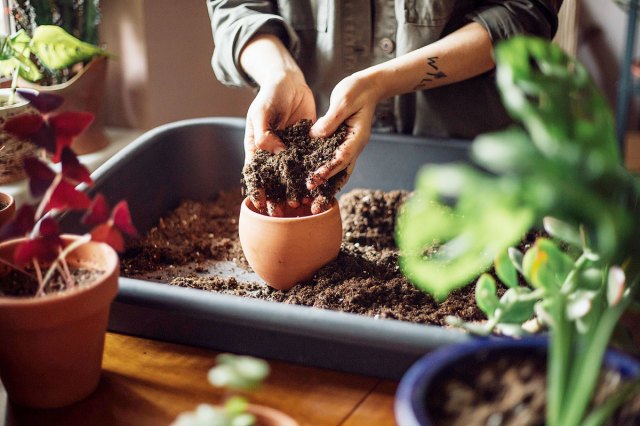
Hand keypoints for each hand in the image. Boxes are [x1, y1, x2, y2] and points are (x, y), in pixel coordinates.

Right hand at [243, 71, 315, 215]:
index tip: (261, 205)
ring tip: (302, 205)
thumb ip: (264, 132)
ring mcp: (289, 149)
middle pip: (273, 179)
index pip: (255, 173)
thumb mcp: (262, 111)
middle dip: (277, 197)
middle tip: (283, 212)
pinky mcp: (306, 144)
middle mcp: (273, 151)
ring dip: (295, 190)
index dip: (257, 190)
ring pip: (292, 175)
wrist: (290, 81)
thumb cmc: (270, 93)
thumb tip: (274, 152)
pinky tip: (318, 187)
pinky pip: (309, 162)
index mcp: (257, 145)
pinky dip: (311, 175)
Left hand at [308, 72, 380, 207]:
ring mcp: (349, 147)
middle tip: (313, 206)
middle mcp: (354, 146)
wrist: (369, 86)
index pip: (341, 159)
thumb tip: (315, 136)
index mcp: (356, 137)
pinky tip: (313, 185)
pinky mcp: (342, 144)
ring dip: (327, 188)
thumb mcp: (343, 100)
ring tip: (312, 203)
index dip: (326, 171)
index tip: (312, 181)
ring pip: (339, 173)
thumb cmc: (357, 90)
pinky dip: (325, 176)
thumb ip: (330, 119)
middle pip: (341, 174)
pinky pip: (334, 164)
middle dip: (327, 190)